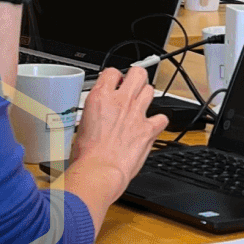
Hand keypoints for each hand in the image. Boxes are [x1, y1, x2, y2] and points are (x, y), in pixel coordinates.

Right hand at [66, 66, 165, 202]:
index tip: (115, 83)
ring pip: (151, 90)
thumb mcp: (80, 126)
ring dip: (146, 96)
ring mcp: (137, 113)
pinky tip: (152, 126)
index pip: (112, 72)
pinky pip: (162, 118)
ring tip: (140, 105)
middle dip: (137, 77)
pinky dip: (159, 121)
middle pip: (138, 73)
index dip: (115, 77)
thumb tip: (95, 117)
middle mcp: (121, 101)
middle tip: (133, 86)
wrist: (99, 171)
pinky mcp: (149, 129)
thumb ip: (93, 114)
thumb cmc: (86, 155)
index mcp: (100, 98)